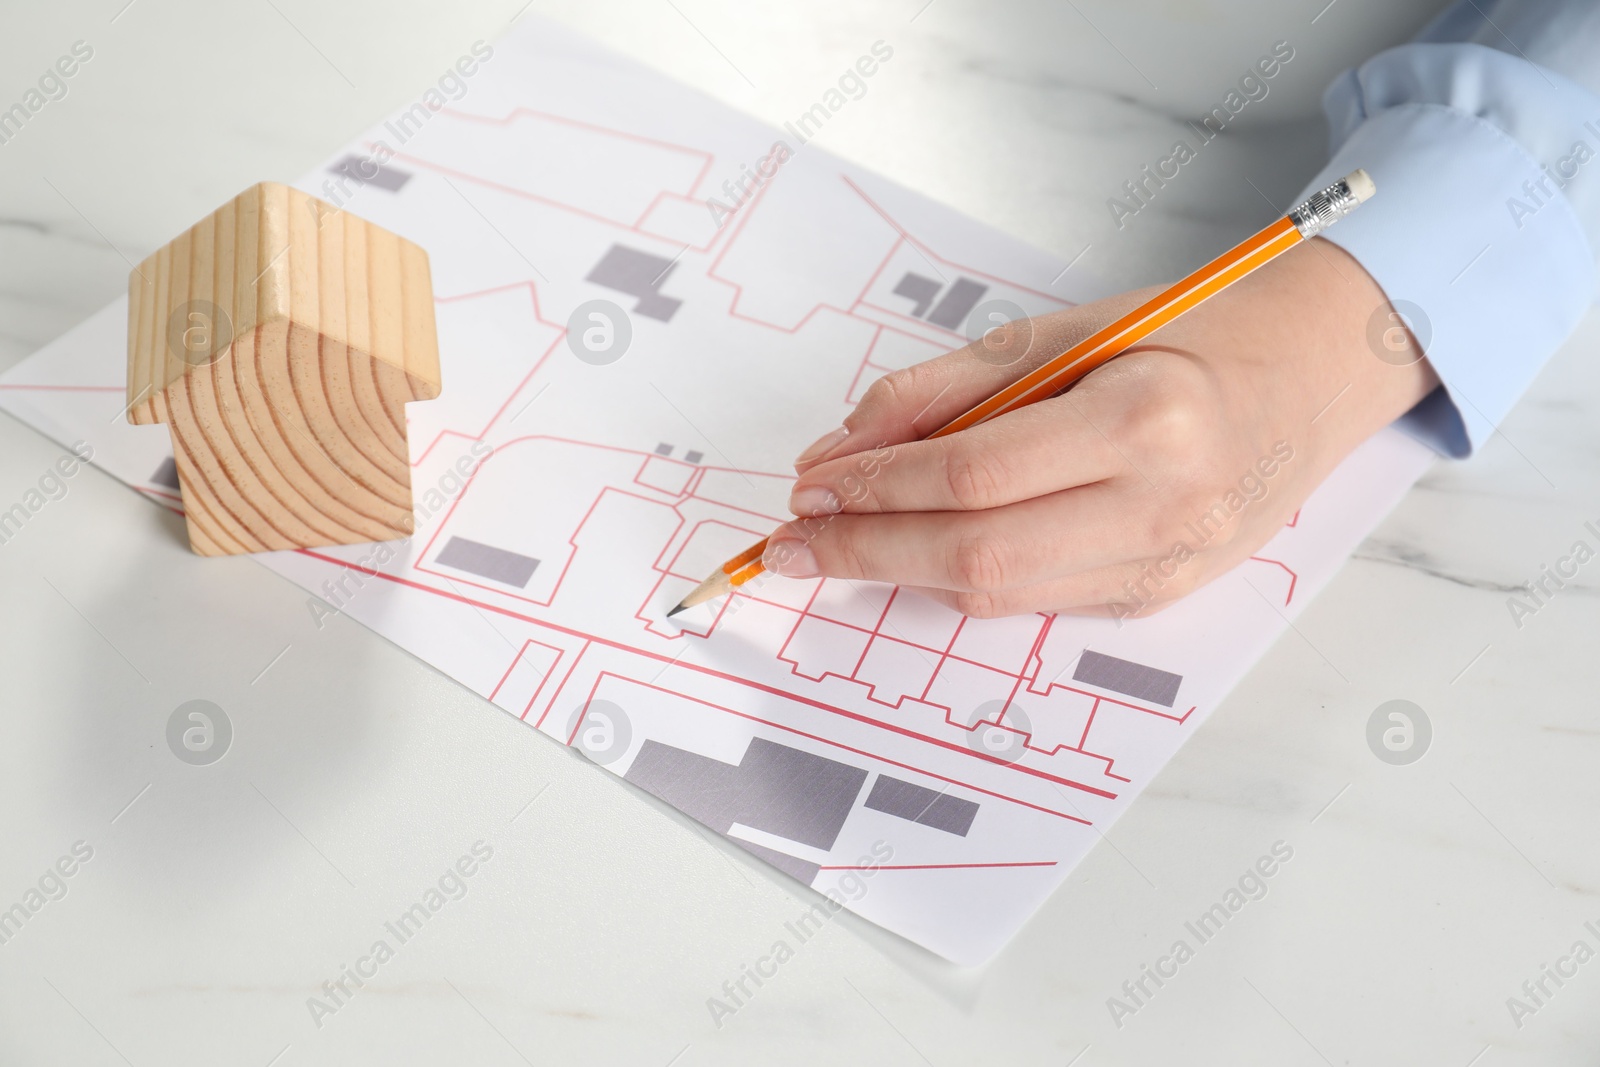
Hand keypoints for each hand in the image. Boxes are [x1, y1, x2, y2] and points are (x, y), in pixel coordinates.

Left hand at [762, 238, 1438, 618]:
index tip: (807, 485)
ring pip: (999, 593)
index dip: (877, 487)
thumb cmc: (1187, 335)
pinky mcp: (1160, 597)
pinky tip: (921, 550)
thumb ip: (949, 388)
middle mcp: (1166, 506)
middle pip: (977, 554)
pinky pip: (1034, 600)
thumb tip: (841, 449)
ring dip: (902, 574)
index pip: (975, 474)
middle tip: (791, 544)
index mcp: (1147, 417)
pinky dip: (964, 577)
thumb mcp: (1066, 331)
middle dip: (865, 553)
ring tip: (837, 544)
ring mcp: (1169, 565)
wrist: (1309, 379)